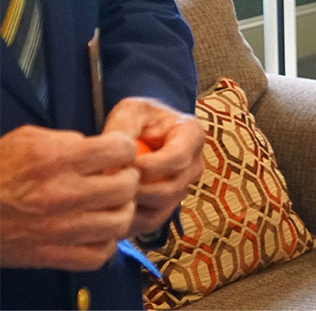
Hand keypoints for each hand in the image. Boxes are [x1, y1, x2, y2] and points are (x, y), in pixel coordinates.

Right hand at [0, 124, 139, 270]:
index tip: (116, 154)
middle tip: (116, 179)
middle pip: (127, 187)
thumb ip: (67, 140)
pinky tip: (94, 232)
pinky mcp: (51, 255)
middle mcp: (63, 194)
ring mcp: (60, 228)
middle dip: (127, 179)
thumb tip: (99, 148)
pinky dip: (103, 243)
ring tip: (108, 206)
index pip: (121, 151)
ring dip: (120, 211)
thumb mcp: (27, 140)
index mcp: (57, 160)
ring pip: (120, 221)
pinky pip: (99, 254)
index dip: (123, 150)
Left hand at [103, 96, 203, 235]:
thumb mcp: (130, 111)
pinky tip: (106, 208)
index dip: (149, 166)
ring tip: (104, 195)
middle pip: (171, 189)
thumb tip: (115, 161)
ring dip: (130, 205)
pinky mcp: (165, 209)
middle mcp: (193, 166)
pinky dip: (126, 219)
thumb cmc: (136, 119)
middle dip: (136, 189)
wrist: (139, 133)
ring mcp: (182, 190)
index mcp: (193, 136)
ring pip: (160, 209)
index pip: (178, 159)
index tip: (123, 164)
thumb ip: (123, 128)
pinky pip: (148, 223)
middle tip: (106, 185)